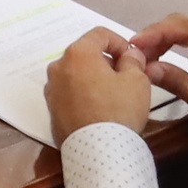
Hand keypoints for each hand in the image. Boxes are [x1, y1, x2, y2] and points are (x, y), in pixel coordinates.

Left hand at [42, 27, 152, 141]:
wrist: (98, 152)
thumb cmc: (119, 110)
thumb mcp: (137, 80)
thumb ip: (133, 60)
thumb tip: (129, 55)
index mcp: (78, 54)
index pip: (100, 34)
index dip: (121, 43)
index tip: (133, 59)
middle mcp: (58, 67)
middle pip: (86, 54)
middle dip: (107, 61)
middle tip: (126, 77)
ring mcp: (51, 89)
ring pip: (76, 74)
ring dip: (94, 78)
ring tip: (114, 95)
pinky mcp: (51, 110)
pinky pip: (70, 93)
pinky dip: (84, 95)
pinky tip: (99, 109)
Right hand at [129, 14, 187, 143]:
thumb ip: (179, 84)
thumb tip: (147, 68)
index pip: (183, 26)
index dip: (154, 33)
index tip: (133, 46)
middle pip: (182, 21)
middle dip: (155, 34)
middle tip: (134, 55)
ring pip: (186, 26)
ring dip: (163, 37)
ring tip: (144, 57)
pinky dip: (174, 41)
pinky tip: (161, 55)